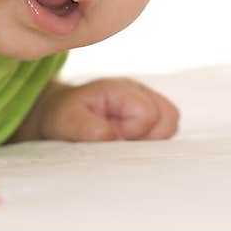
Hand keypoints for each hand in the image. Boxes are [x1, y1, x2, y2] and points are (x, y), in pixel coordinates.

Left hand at [30, 77, 179, 141]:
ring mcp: (148, 102)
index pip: (148, 114)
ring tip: (125, 142)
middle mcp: (140, 92)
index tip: (111, 138)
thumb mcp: (66, 121)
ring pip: (171, 125)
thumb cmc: (64, 116)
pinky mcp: (151, 117)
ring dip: (151, 141)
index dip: (131, 133)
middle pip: (169, 118)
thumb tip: (116, 139)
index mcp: (121, 88)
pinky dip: (152, 142)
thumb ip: (89, 129)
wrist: (59, 114)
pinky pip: (166, 132)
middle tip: (120, 141)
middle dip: (146, 138)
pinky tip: (131, 142)